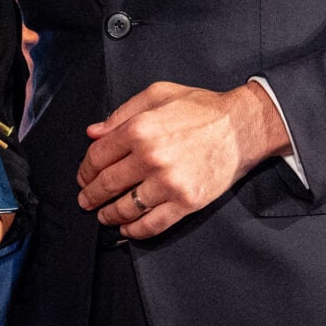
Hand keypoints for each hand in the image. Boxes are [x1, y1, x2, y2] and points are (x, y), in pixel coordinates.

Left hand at [76, 81, 290, 238]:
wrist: (241, 127)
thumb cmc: (202, 109)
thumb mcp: (158, 94)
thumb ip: (122, 113)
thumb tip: (93, 133)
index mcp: (140, 129)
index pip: (98, 157)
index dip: (85, 170)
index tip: (84, 176)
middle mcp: (151, 157)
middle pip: (107, 184)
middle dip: (91, 195)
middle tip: (86, 200)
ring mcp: (168, 183)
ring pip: (126, 208)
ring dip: (109, 215)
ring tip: (104, 215)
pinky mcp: (186, 202)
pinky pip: (152, 224)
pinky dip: (135, 231)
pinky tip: (127, 229)